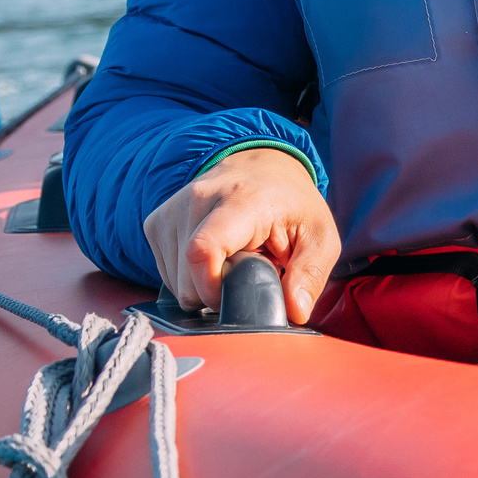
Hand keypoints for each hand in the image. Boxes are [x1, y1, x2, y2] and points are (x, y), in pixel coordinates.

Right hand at [142, 147, 338, 323]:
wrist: (261, 166)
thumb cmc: (291, 203)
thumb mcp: (320, 235)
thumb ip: (311, 274)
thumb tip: (296, 312)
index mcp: (240, 201)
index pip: (203, 251)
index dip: (213, 289)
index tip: (237, 297)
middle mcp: (197, 200)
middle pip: (186, 279)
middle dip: (216, 294)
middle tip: (247, 275)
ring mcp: (171, 210)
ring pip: (173, 282)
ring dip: (202, 285)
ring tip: (232, 261)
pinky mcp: (156, 222)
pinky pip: (165, 272)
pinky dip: (188, 277)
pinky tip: (214, 258)